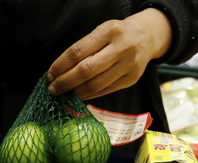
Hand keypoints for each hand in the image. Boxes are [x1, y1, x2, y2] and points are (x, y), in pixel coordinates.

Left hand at [47, 8, 171, 100]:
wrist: (147, 37)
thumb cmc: (117, 34)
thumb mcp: (102, 31)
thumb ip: (86, 48)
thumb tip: (61, 71)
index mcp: (109, 31)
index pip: (78, 51)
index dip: (61, 65)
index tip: (50, 74)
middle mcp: (121, 48)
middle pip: (86, 70)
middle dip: (66, 82)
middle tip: (53, 89)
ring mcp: (128, 65)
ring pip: (96, 84)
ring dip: (76, 92)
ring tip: (64, 94)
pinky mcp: (131, 80)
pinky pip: (106, 90)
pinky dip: (90, 95)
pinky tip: (79, 95)